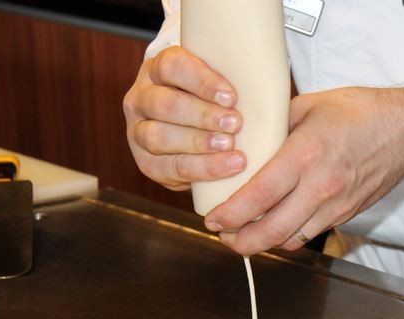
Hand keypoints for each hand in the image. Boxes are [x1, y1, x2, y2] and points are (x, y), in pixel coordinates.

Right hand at [123, 46, 246, 190]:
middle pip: (164, 104)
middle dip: (202, 115)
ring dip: (198, 142)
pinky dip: (201, 168)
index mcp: (157, 71)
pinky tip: (226, 167)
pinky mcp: (146, 163)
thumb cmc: (212, 104)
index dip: (201, 81)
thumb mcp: (215, 86)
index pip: (171, 66)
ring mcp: (137, 132)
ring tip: (230, 146)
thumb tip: (266, 88)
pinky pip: (169, 167)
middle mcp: (141, 99)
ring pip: (159, 137)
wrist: (191, 134)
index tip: (231, 96)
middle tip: (235, 124)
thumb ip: (229, 85)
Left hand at [204, 87, 403, 255]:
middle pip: (271, 231)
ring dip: (263, 243)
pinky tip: (275, 225)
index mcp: (306, 155)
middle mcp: (320, 187)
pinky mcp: (346, 215)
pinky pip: (309, 234)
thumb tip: (245, 135)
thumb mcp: (309, 106)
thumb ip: (274, 124)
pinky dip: (288, 235)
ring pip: (290, 240)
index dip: (231, 214)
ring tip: (244, 235)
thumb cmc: (360, 114)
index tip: (213, 219)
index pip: (259, 195)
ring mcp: (335, 206)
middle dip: (240, 242)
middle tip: (223, 236)